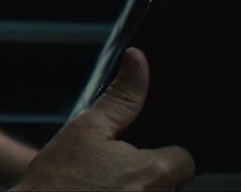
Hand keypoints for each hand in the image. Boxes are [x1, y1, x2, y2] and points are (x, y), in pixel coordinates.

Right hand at [9, 48, 194, 190]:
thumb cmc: (57, 181)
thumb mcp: (87, 128)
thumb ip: (121, 97)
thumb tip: (137, 61)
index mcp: (155, 171)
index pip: (183, 159)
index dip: (160, 154)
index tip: (137, 158)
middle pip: (171, 184)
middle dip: (147, 178)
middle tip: (111, 177)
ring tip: (103, 191)